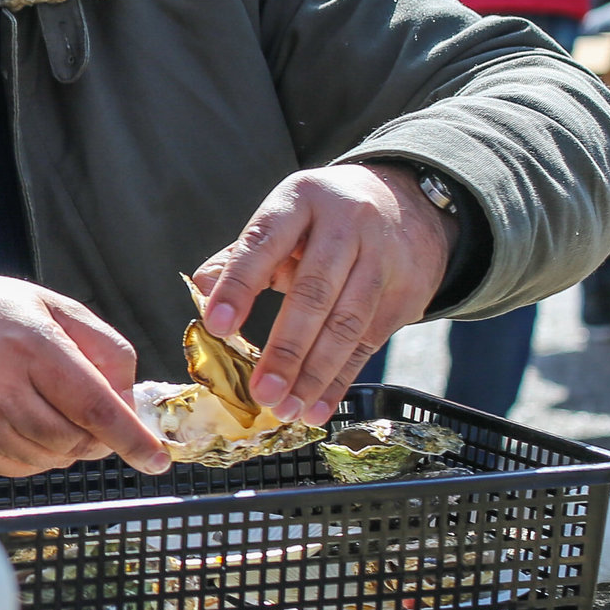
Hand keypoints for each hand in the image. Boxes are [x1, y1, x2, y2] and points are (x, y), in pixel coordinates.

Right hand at [0, 275, 169, 477]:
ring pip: (53, 461)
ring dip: (68, 446)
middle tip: (92, 412)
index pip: (93, 406)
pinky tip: (26, 422)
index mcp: (31, 348)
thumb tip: (130, 402)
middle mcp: (1, 391)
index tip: (156, 459)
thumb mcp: (57, 308)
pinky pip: (24, 470)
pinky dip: (40, 455)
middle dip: (99, 437)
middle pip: (75, 442)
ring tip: (49, 407)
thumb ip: (106, 349)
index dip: (130, 438)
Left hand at [193, 164, 456, 424]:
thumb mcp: (283, 220)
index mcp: (301, 200)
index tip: (218, 326)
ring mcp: (381, 258)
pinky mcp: (404, 292)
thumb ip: (241, 256)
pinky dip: (341, 380)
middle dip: (286, 348)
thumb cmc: (322, 222)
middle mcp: (346, 224)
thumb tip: (202, 290)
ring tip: (288, 408)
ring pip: (346, 323)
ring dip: (315, 374)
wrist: (407, 204)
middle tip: (262, 392)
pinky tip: (318, 406)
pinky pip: (368, 343)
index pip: (264, 243)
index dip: (240, 285)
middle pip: (314, 292)